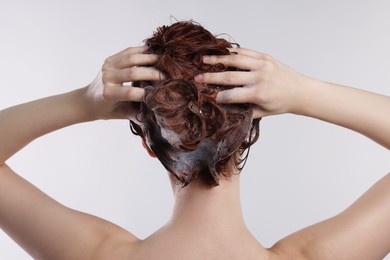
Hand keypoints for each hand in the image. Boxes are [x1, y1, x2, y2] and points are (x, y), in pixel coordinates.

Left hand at [86, 46, 161, 119]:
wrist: (89, 100)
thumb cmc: (109, 110)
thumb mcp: (123, 115)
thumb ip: (139, 113)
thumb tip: (159, 112)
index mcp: (108, 94)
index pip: (131, 92)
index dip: (148, 93)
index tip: (162, 93)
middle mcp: (106, 78)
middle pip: (133, 73)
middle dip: (153, 73)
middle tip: (168, 76)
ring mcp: (107, 66)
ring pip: (132, 58)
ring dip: (150, 58)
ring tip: (164, 61)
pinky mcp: (110, 59)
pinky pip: (129, 51)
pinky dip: (143, 51)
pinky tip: (155, 52)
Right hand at [194, 48, 310, 117]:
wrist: (299, 91)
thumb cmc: (280, 104)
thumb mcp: (261, 112)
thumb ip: (243, 110)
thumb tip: (223, 107)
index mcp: (259, 94)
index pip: (232, 95)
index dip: (218, 96)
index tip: (207, 96)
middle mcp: (260, 77)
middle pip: (230, 76)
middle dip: (211, 77)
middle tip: (197, 77)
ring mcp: (263, 65)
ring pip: (236, 60)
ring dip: (218, 59)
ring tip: (204, 60)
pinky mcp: (265, 57)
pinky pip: (245, 52)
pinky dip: (232, 52)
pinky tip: (221, 53)